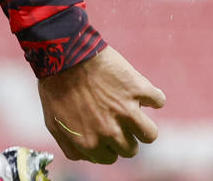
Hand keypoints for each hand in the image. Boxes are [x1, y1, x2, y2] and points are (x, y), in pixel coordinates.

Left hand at [37, 46, 164, 164]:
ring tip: (135, 112)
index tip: (106, 132)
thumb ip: (72, 147)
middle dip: (125, 137)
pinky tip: (143, 92)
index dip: (108, 145)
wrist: (65, 53)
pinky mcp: (137, 90)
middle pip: (130, 150)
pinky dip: (154, 97)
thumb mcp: (54, 123)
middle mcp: (110, 132)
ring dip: (143, 125)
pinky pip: (158, 101)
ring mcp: (126, 111)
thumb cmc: (56, 87)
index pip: (110, 158)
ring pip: (150, 134)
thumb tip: (88, 156)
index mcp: (91, 143)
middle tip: (118, 121)